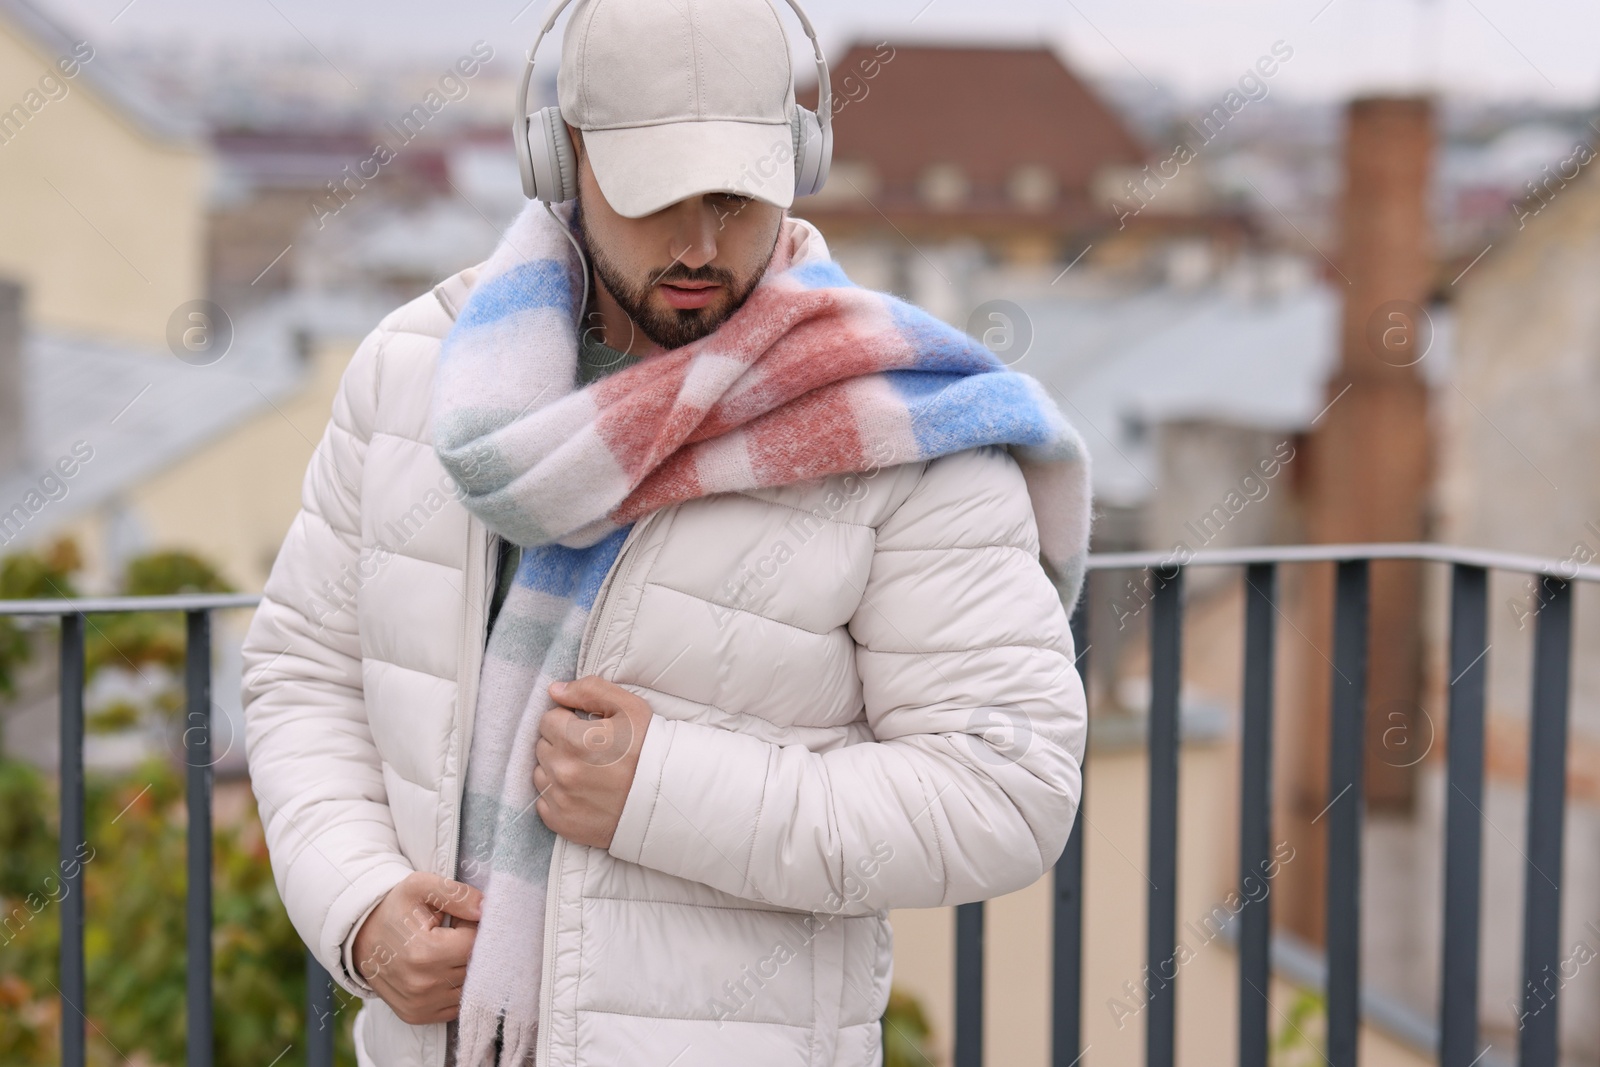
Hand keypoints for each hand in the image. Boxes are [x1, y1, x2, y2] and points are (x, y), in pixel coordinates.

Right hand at [351, 871, 482, 1023]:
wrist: (361, 937)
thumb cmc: (396, 909)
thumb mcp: (421, 887)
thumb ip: (457, 894)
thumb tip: (485, 909)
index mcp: (425, 952)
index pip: (475, 943)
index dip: (473, 927)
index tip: (458, 920)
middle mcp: (422, 984)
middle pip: (474, 967)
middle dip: (469, 948)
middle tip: (451, 934)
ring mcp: (419, 1004)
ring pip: (468, 987)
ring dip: (464, 969)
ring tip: (444, 951)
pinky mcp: (417, 1015)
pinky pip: (455, 1005)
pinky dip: (455, 988)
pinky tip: (440, 970)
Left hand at [534, 676, 653, 848]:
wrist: (669, 798)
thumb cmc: (650, 750)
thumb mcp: (630, 708)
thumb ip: (590, 690)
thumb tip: (555, 690)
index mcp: (576, 739)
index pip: (548, 720)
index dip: (568, 721)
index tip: (586, 730)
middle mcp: (563, 770)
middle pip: (542, 746)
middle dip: (561, 744)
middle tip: (589, 751)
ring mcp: (561, 799)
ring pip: (541, 774)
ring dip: (557, 769)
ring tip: (587, 772)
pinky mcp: (562, 822)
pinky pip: (543, 803)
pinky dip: (557, 797)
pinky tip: (582, 793)